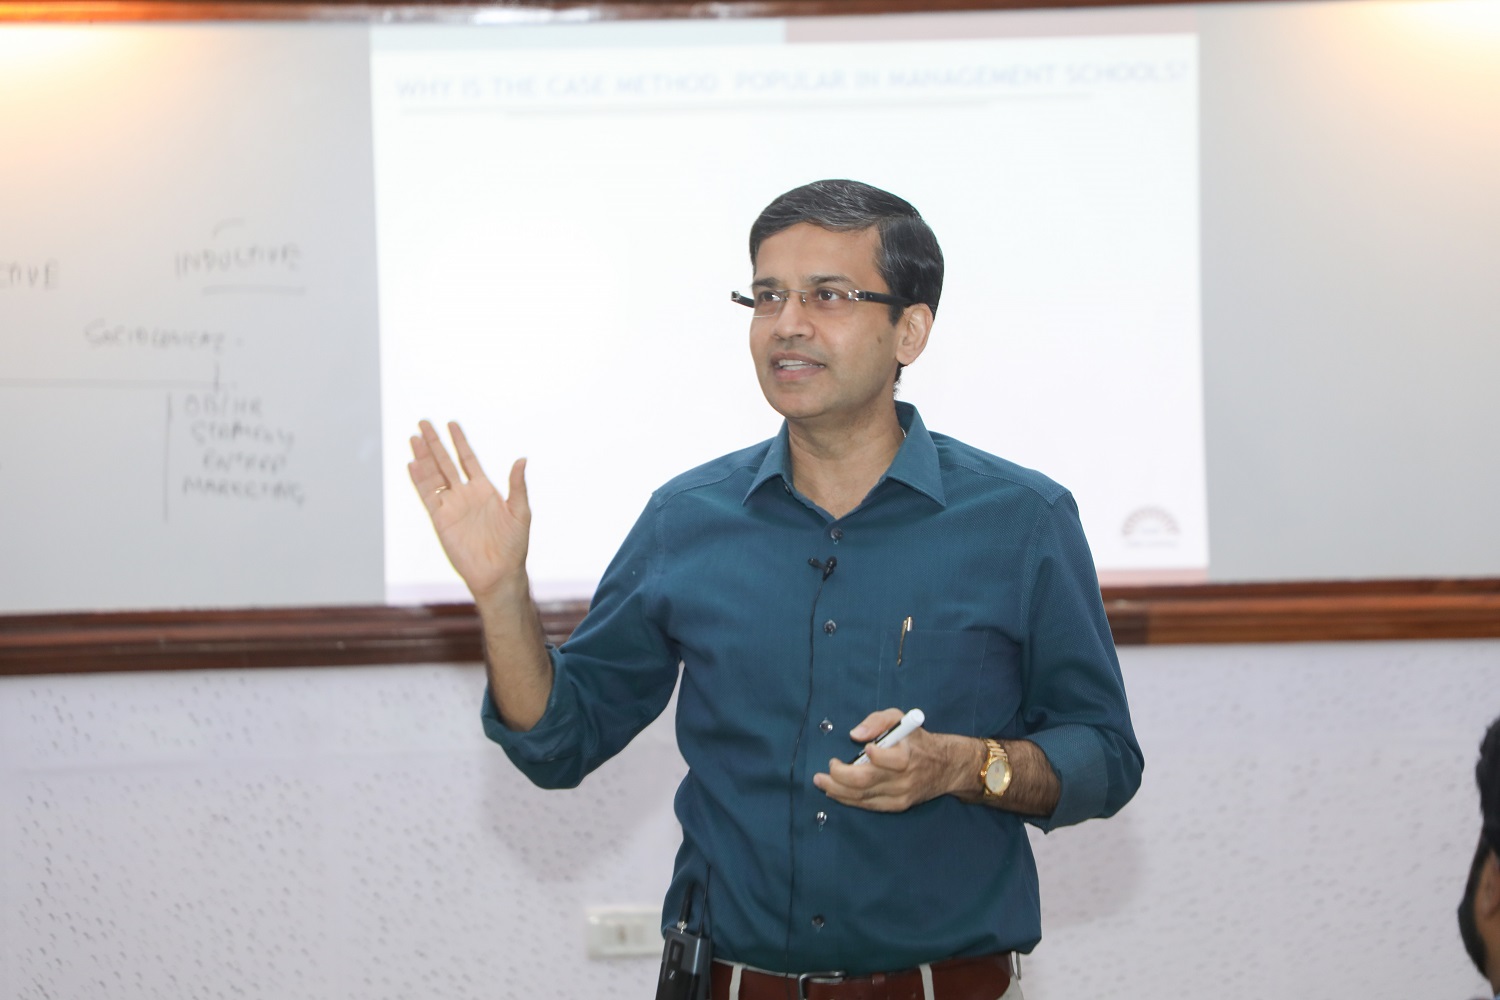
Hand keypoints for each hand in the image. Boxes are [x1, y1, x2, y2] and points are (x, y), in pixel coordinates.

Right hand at [408, 420, 529, 601]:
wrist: (499, 573)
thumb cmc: (513, 546)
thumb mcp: (520, 512)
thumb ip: (517, 486)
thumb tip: (522, 459)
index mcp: (485, 490)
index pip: (468, 460)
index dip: (460, 441)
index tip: (451, 423)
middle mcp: (465, 495)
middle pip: (445, 463)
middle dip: (435, 443)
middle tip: (423, 422)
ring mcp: (451, 506)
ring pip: (433, 476)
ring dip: (423, 457)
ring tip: (413, 437)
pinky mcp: (440, 520)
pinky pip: (427, 497)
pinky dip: (419, 480)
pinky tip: (412, 464)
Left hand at [812, 708, 971, 812]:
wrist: (945, 767)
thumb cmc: (917, 740)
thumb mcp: (902, 719)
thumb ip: (878, 721)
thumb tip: (855, 734)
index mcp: (907, 756)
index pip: (887, 758)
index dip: (874, 755)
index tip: (864, 748)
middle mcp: (903, 778)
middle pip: (866, 781)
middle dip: (839, 777)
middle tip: (822, 772)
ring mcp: (900, 794)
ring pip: (863, 796)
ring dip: (838, 791)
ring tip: (822, 782)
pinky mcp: (898, 805)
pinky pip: (869, 805)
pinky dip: (850, 800)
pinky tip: (836, 793)